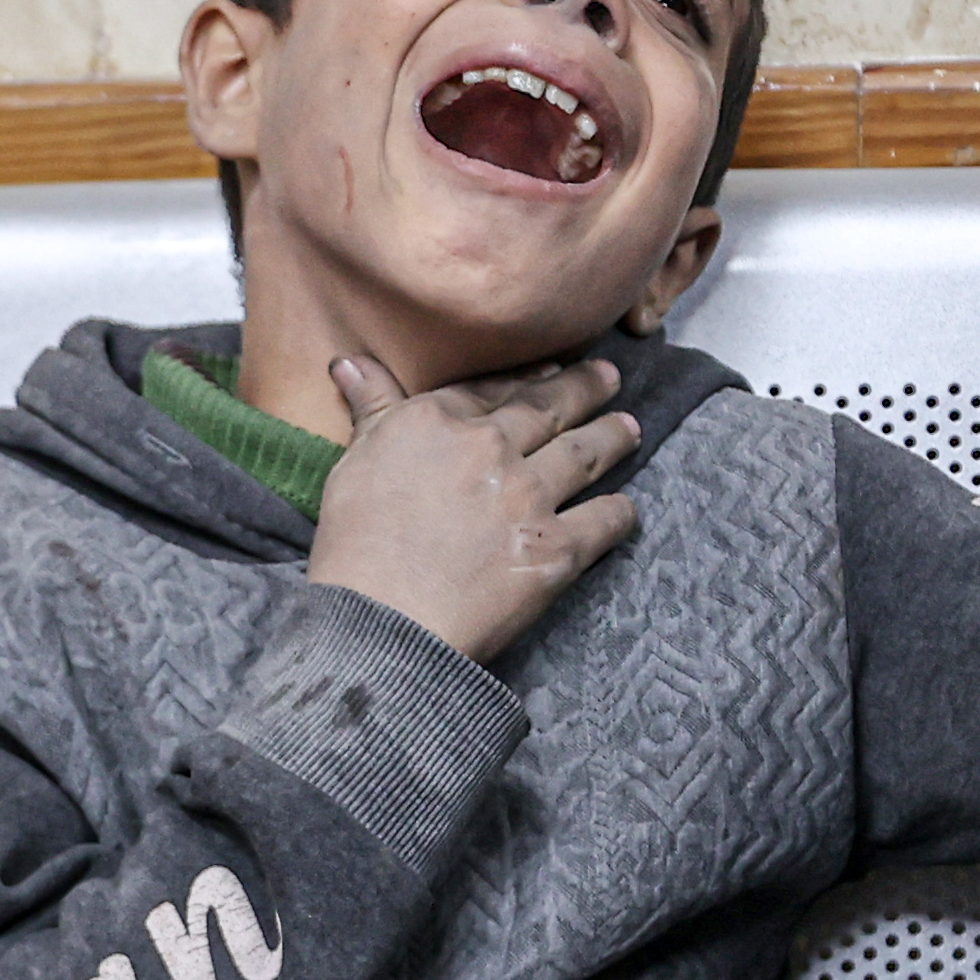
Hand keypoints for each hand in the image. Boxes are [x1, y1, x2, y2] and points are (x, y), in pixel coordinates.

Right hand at [304, 352, 640, 663]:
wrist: (384, 618)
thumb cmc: (356, 545)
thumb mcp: (353, 463)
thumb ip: (369, 409)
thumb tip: (349, 361)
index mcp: (440, 422)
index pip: (491, 390)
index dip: (525, 378)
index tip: (552, 368)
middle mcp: (492, 448)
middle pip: (547, 410)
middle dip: (583, 389)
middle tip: (609, 377)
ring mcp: (530, 497)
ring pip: (584, 454)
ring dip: (612, 438)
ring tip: (630, 428)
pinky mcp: (556, 548)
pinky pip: (602, 521)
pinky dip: (619, 513)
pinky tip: (627, 508)